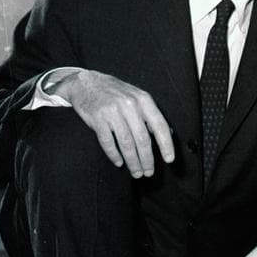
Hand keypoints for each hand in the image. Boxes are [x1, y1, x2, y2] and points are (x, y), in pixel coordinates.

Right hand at [46, 69, 174, 177]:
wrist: (87, 83)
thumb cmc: (116, 93)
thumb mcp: (137, 97)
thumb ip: (151, 114)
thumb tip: (168, 133)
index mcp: (144, 100)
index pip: (159, 125)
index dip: (166, 144)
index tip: (169, 159)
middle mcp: (130, 105)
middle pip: (142, 139)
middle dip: (147, 159)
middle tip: (148, 172)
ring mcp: (113, 112)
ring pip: (126, 144)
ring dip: (133, 162)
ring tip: (136, 172)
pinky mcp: (97, 118)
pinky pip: (108, 142)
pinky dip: (114, 155)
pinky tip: (119, 162)